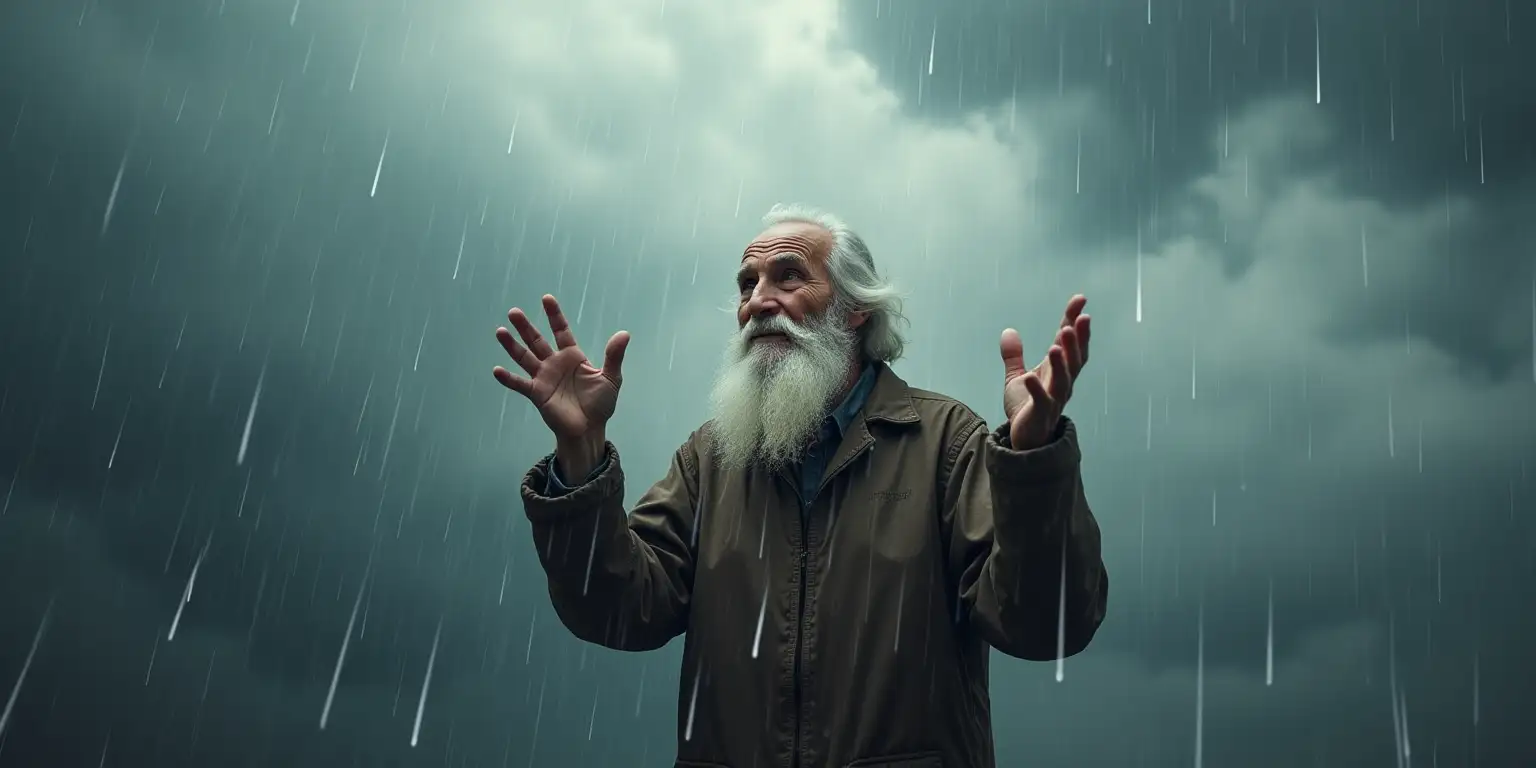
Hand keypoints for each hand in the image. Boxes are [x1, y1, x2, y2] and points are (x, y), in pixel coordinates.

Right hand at [493, 294, 629, 455]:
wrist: (589, 429)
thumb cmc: (600, 404)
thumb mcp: (611, 378)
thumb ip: (614, 356)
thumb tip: (624, 333)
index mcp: (572, 356)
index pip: (561, 331)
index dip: (554, 315)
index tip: (546, 298)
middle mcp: (554, 364)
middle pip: (537, 340)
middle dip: (525, 327)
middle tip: (513, 312)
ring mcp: (543, 378)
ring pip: (524, 358)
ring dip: (512, 346)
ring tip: (500, 331)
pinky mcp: (537, 394)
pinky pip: (520, 384)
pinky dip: (508, 378)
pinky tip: (497, 370)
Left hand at [1000, 295, 1089, 450]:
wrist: (1024, 439)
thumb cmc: (1026, 407)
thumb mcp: (1017, 377)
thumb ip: (1014, 356)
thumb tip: (1008, 331)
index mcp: (1057, 370)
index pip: (1067, 342)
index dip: (1074, 321)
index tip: (1080, 300)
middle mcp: (1061, 383)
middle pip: (1074, 359)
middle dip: (1077, 340)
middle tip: (1078, 320)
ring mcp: (1053, 398)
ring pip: (1063, 379)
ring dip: (1061, 362)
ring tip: (1056, 344)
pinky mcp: (1040, 413)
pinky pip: (1041, 401)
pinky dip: (1036, 389)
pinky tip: (1030, 377)